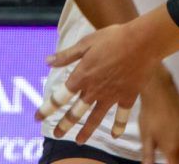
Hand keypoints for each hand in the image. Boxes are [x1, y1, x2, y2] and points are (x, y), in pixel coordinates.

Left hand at [40, 24, 156, 131]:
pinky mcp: (127, 97)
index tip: (37, 117)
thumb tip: (47, 61)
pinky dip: (118, 126)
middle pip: (76, 112)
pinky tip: (115, 135)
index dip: (47, 108)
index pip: (60, 97)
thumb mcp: (86, 43)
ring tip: (79, 142)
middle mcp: (94, 90)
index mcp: (82, 76)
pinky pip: (121, 116)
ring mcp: (111, 96)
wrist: (141, 42)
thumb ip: (66, 55)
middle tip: (56, 134)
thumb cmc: (113, 37)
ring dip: (86, 131)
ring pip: (95, 118)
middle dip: (64, 125)